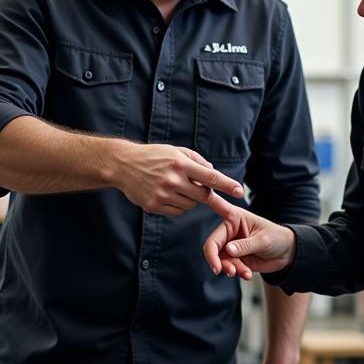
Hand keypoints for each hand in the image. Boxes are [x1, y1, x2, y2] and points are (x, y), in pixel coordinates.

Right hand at [116, 143, 243, 215]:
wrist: (124, 165)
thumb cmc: (154, 156)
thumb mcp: (177, 151)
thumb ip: (198, 161)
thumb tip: (213, 175)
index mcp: (180, 163)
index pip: (210, 177)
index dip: (227, 185)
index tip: (239, 191)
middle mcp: (172, 180)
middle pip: (203, 196)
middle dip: (203, 192)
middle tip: (194, 184)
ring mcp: (162, 194)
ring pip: (190, 206)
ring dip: (190, 199)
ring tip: (175, 186)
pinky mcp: (154, 206)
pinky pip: (178, 212)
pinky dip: (178, 205)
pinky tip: (166, 194)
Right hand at [202, 194, 296, 279]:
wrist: (287, 254)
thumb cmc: (277, 239)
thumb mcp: (263, 241)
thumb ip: (245, 245)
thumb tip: (228, 250)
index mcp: (234, 217)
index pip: (216, 208)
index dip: (206, 201)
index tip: (195, 195)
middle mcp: (229, 230)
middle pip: (212, 244)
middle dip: (216, 259)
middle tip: (223, 270)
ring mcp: (230, 245)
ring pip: (219, 259)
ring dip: (229, 268)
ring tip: (244, 273)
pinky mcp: (234, 258)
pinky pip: (228, 267)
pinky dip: (236, 272)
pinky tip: (247, 275)